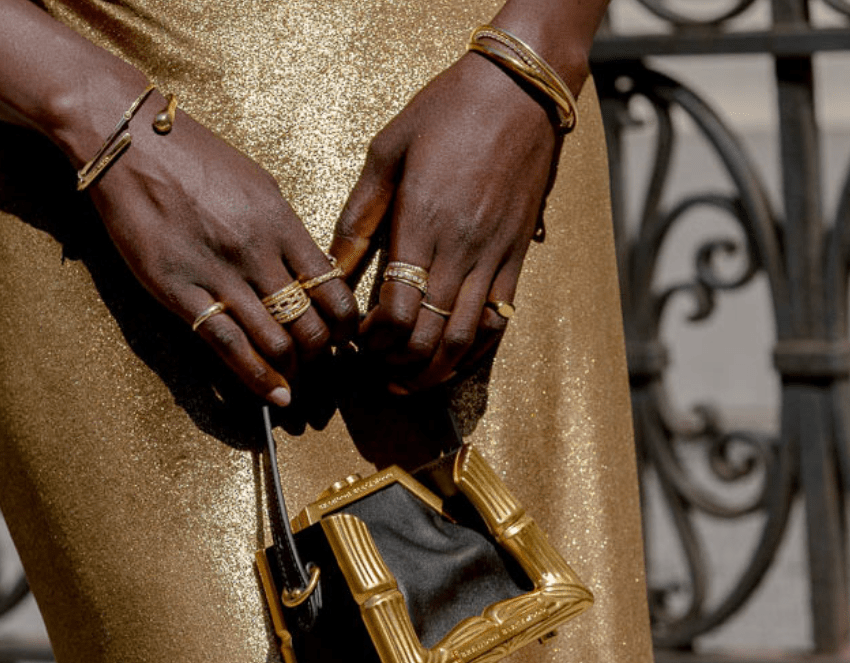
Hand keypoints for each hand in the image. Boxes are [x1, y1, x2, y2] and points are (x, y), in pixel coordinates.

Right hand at [81, 88, 357, 406]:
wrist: (128, 143)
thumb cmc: (194, 158)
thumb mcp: (258, 184)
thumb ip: (285, 231)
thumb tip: (308, 271)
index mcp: (281, 223)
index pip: (334, 289)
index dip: (345, 324)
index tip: (343, 336)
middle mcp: (257, 253)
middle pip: (312, 323)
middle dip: (322, 354)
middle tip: (318, 363)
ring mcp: (218, 275)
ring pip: (276, 342)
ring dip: (292, 370)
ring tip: (294, 380)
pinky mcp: (179, 292)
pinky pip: (228, 345)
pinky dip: (257, 378)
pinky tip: (274, 395)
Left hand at [331, 51, 562, 391]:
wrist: (518, 93)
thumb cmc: (445, 113)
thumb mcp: (386, 152)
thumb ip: (358, 216)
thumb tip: (331, 266)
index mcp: (422, 223)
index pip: (397, 308)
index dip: (374, 339)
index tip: (357, 343)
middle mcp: (461, 249)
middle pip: (431, 334)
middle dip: (399, 365)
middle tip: (377, 373)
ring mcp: (495, 256)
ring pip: (467, 338)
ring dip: (435, 370)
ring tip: (409, 382)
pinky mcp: (518, 257)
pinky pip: (501, 320)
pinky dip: (476, 351)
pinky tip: (454, 362)